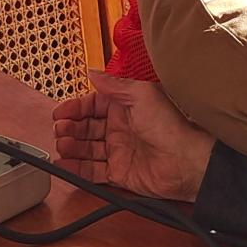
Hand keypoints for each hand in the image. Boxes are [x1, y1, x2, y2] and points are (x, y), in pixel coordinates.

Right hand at [52, 73, 214, 203]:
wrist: (186, 161)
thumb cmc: (170, 126)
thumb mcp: (141, 95)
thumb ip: (115, 85)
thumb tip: (92, 73)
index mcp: (125, 107)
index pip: (92, 105)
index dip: (75, 108)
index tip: (61, 112)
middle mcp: (120, 129)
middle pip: (86, 127)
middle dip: (70, 127)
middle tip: (60, 129)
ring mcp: (119, 152)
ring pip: (86, 149)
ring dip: (71, 146)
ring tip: (61, 144)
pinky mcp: (119, 174)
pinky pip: (92, 171)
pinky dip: (76, 169)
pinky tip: (63, 164)